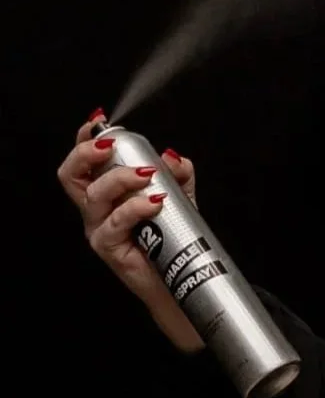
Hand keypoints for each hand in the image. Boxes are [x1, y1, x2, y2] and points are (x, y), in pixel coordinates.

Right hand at [57, 111, 198, 311]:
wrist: (179, 276)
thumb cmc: (174, 237)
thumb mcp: (180, 197)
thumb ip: (178, 174)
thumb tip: (173, 156)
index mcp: (107, 192)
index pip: (84, 162)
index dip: (84, 139)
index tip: (98, 121)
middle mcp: (96, 209)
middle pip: (71, 174)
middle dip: (87, 153)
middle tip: (111, 145)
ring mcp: (99, 228)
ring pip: (94, 194)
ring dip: (120, 178)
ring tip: (147, 176)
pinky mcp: (108, 247)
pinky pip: (114, 222)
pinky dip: (134, 207)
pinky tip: (154, 202)